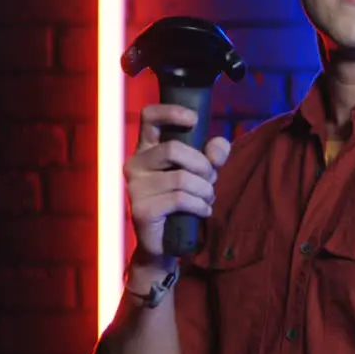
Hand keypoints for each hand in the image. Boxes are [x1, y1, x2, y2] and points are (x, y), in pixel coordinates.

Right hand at [124, 104, 230, 259]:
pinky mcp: (141, 209)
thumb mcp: (201, 173)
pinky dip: (200, 205)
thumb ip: (212, 156)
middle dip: (202, 165)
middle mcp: (135, 164)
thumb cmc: (183, 200)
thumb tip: (220, 145)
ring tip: (207, 199)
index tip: (194, 119)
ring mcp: (134, 187)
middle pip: (173, 149)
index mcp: (147, 149)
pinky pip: (180, 199)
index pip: (149, 117)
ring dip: (205, 190)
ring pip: (182, 177)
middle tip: (210, 181)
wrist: (167, 241)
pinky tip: (203, 211)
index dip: (171, 112)